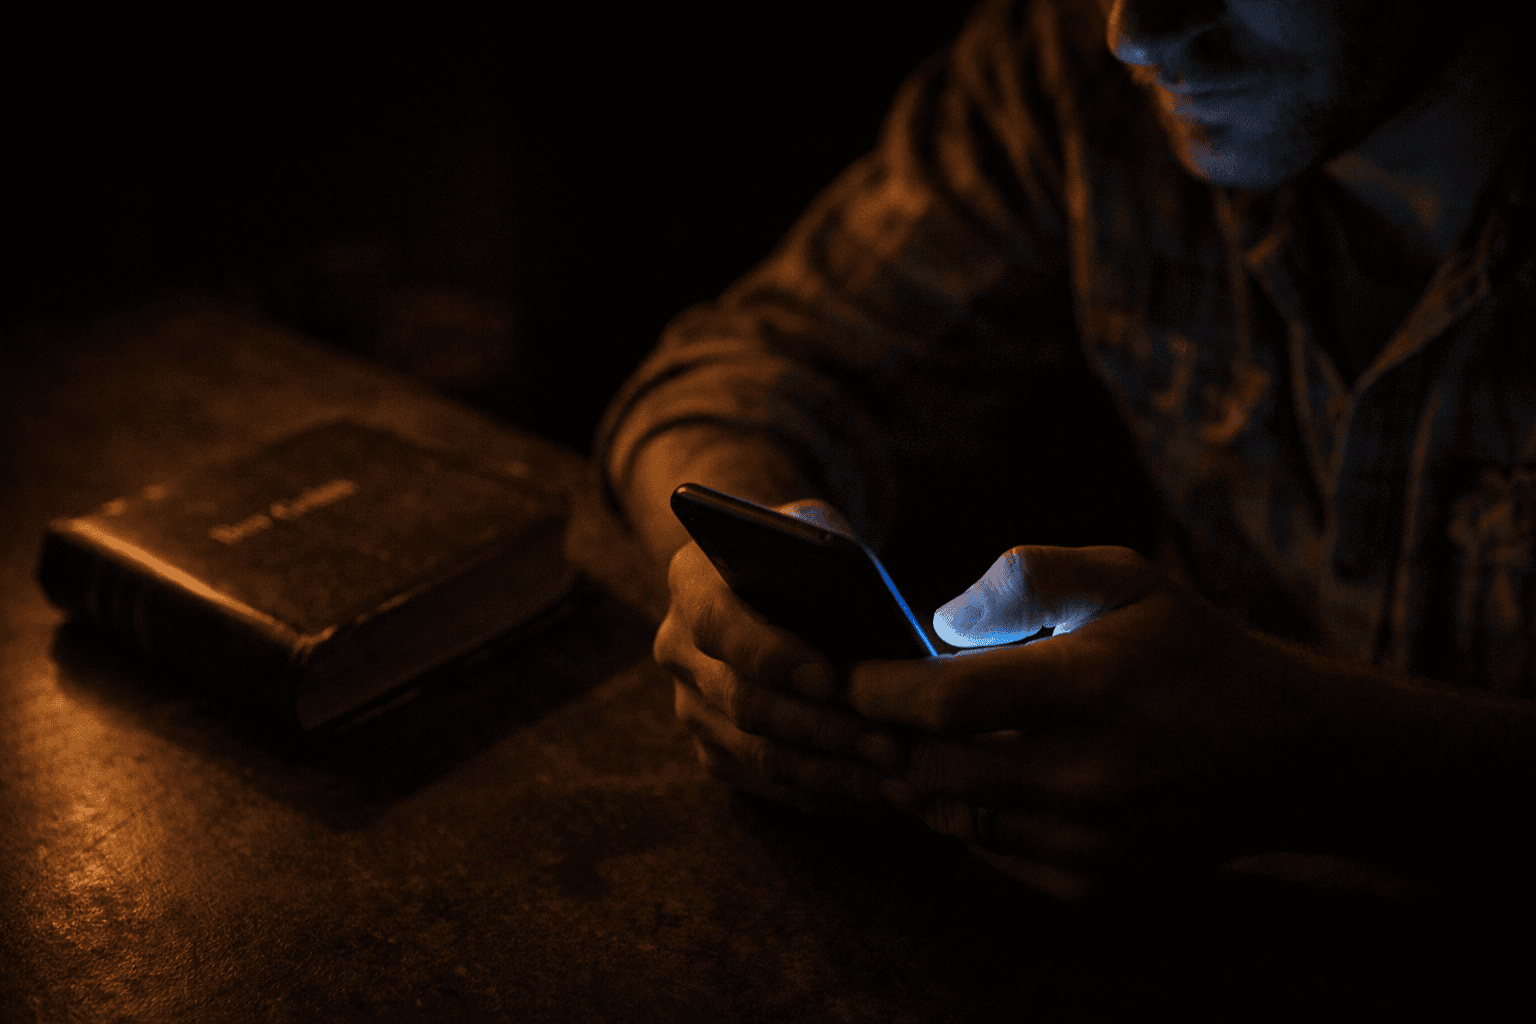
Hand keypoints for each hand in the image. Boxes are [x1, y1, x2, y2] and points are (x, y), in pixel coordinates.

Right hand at [654, 500, 900, 814]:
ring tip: (899, 775)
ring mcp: (691, 707)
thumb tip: (870, 611)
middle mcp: (677, 648)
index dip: (773, 657)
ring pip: (759, 755)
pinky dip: (827, 793)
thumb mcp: (815, 533)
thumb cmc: (804, 553)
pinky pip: (770, 787)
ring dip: (834, 772)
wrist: (769, 579)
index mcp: (690, 582)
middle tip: (891, 744)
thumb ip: (829, 557)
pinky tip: (882, 793)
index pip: (720, 625)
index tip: (830, 680)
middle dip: (824, 728)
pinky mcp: (714, 751)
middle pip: (745, 702)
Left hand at [844, 545, 1333, 898]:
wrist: (1286, 752)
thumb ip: (1025, 579)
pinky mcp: (1092, 883)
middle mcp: (1089, 776)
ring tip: (906, 734)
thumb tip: (939, 623)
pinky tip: (968, 774)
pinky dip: (965, 815)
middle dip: (882, 735)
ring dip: (918, 777)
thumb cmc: (1188, 649)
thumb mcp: (1121, 577)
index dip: (875, 687)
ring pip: (950, 817)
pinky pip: (990, 852)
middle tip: (859, 705)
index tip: (849, 670)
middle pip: (929, 768)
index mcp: (1090, 688)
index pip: (943, 701)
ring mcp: (1091, 841)